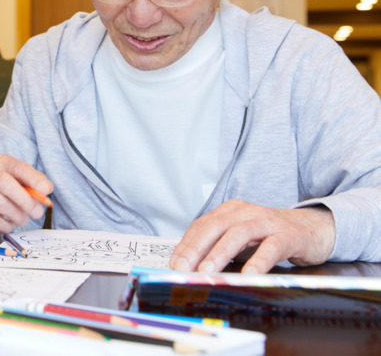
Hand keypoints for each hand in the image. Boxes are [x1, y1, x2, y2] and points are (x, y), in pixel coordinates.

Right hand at [0, 154, 51, 231]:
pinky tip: (9, 223)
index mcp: (1, 162)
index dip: (33, 179)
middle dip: (24, 200)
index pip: (18, 167)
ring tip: (23, 219)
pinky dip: (4, 225)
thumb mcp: (20, 180)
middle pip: (4, 183)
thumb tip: (45, 192)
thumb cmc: (5, 188)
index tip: (46, 191)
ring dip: (16, 215)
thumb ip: (35, 184)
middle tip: (37, 213)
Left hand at [169, 200, 335, 273]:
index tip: (173, 263)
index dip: (185, 244)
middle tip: (182, 268)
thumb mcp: (240, 239)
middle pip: (214, 227)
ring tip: (207, 271)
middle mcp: (245, 212)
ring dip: (220, 253)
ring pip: (239, 234)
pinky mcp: (288, 235)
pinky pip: (271, 247)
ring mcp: (267, 222)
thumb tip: (191, 267)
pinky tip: (249, 274)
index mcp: (229, 211)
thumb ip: (219, 247)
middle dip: (195, 248)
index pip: (201, 226)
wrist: (313, 228)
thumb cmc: (270, 236)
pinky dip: (258, 261)